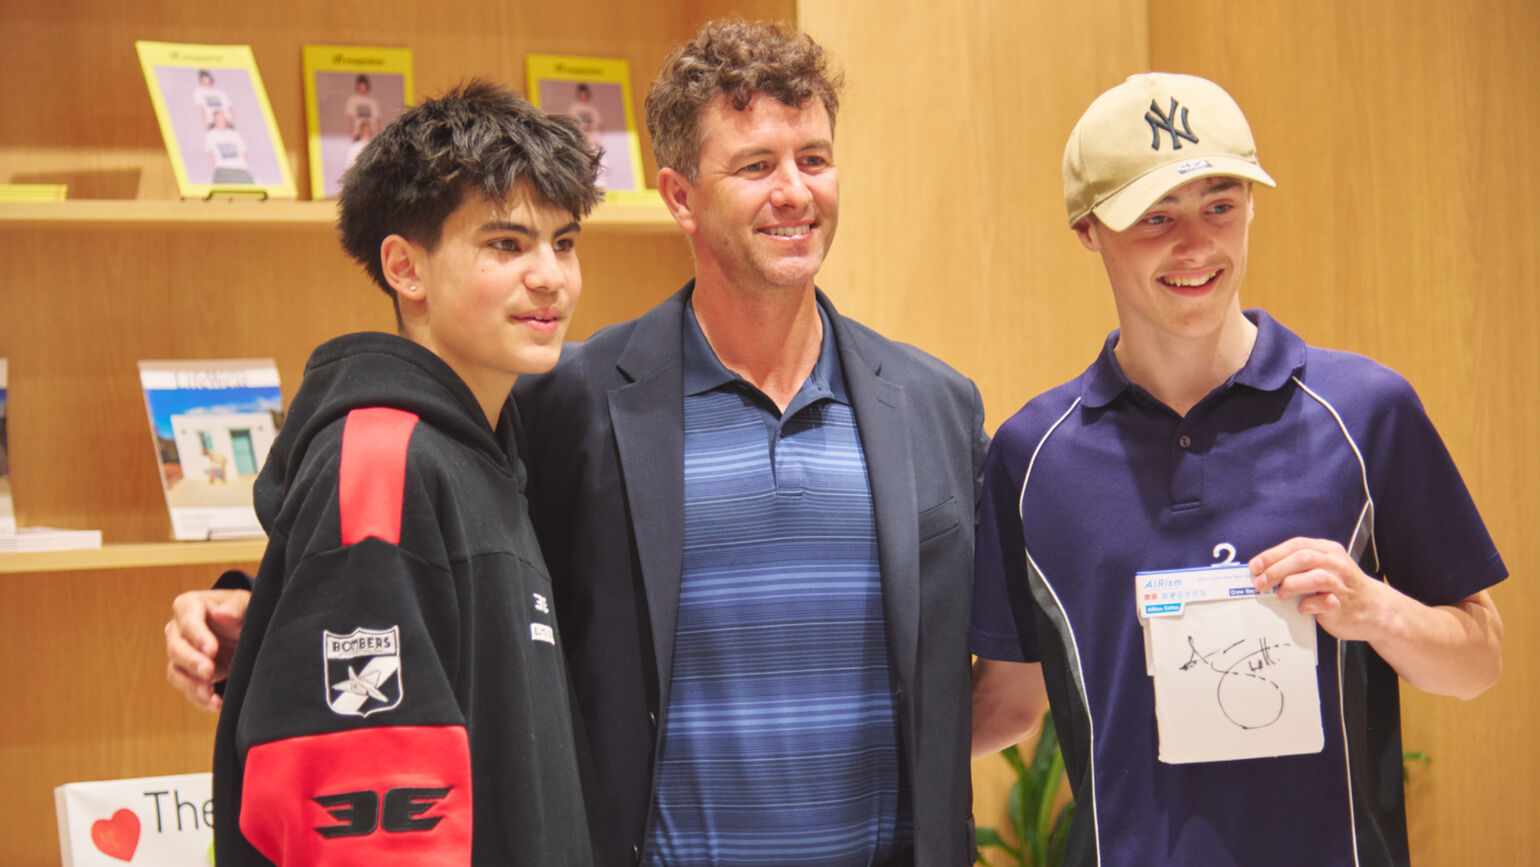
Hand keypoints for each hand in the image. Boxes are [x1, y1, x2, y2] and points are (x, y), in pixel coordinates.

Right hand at [164, 589, 249, 711]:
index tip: (211, 649)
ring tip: (211, 695)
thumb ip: (235, 607)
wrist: (241, 627)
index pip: (188, 621)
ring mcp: (180, 653)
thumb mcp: (244, 603)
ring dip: (193, 685)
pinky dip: (199, 698)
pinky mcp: (187, 673)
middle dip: (192, 662)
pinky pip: (186, 688)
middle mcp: (177, 630)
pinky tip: (215, 703)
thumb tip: (223, 613)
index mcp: (188, 606)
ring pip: (176, 672)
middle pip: (176, 649)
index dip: (198, 636)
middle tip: (209, 672)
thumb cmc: (240, 610)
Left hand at [1249, 537, 1393, 642]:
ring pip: (1314, 577)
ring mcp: (1342, 584)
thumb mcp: (1325, 567)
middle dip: (1276, 570)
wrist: (1376, 610)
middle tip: (1260, 582)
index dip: (1272, 554)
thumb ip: (1300, 565)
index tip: (1255, 566)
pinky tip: (1302, 608)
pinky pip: (1323, 602)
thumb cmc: (1343, 588)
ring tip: (1280, 594)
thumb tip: (1264, 570)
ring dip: (1290, 586)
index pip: (1296, 545)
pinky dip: (1307, 605)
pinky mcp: (1343, 604)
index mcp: (1328, 550)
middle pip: (1302, 558)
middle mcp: (1336, 563)